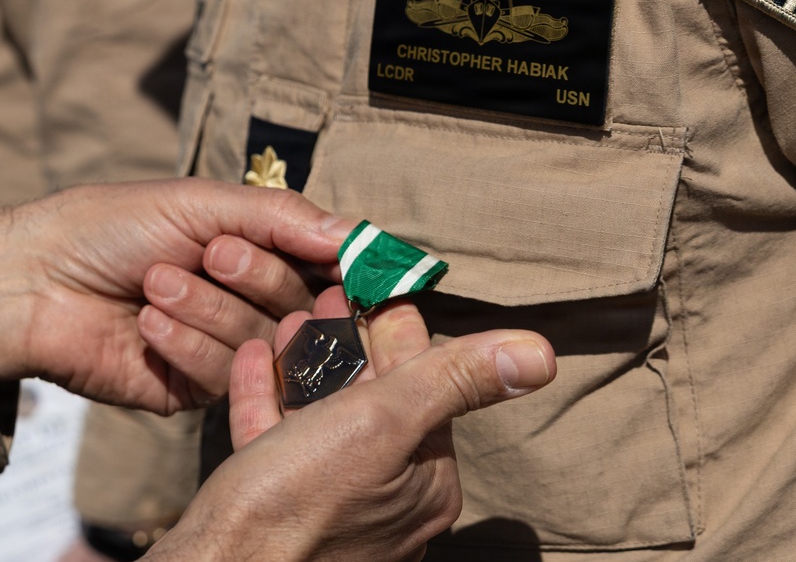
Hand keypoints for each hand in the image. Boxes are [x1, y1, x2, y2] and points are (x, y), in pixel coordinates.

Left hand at [0, 178, 353, 413]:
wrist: (32, 280)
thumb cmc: (112, 226)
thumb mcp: (200, 203)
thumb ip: (282, 217)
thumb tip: (356, 236)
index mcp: (261, 253)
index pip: (327, 268)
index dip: (341, 268)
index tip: (347, 265)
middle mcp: (253, 303)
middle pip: (304, 308)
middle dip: (258, 278)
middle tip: (212, 254)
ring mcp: (226, 350)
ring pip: (265, 344)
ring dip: (210, 309)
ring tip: (155, 283)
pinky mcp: (194, 390)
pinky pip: (224, 378)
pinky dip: (188, 343)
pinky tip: (147, 322)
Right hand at [146, 288, 555, 560]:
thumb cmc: (298, 500)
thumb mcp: (382, 423)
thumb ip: (454, 380)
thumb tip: (540, 354)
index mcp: (424, 481)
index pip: (424, 387)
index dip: (398, 332)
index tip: (376, 289)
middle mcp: (384, 497)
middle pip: (372, 400)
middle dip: (350, 344)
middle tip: (331, 298)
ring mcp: (329, 504)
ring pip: (322, 420)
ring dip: (308, 365)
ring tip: (293, 322)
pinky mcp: (277, 507)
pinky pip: (278, 443)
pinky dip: (268, 398)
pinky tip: (255, 360)